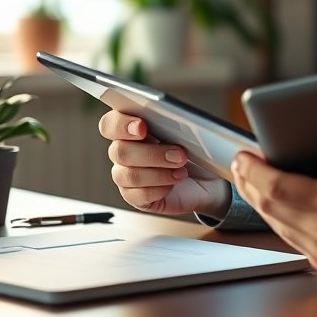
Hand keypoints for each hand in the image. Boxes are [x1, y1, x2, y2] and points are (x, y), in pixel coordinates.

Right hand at [98, 110, 230, 218]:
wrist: (206, 177)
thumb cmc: (194, 149)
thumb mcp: (189, 132)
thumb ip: (175, 121)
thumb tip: (178, 119)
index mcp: (129, 127)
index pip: (110, 124)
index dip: (121, 125)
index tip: (142, 127)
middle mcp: (123, 151)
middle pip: (119, 151)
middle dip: (152, 153)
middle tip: (179, 154)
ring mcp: (126, 175)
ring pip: (129, 176)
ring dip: (159, 173)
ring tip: (181, 171)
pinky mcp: (134, 197)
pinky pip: (138, 196)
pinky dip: (159, 190)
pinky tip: (173, 184)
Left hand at [231, 111, 316, 275]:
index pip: (279, 188)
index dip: (254, 171)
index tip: (244, 155)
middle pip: (269, 207)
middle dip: (249, 182)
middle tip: (241, 162)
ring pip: (275, 225)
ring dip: (259, 200)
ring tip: (251, 177)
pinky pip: (289, 238)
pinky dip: (276, 217)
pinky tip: (274, 200)